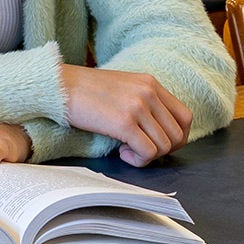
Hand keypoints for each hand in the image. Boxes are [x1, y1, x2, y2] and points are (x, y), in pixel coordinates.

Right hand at [58, 65, 192, 166]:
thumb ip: (143, 102)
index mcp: (150, 83)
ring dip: (148, 156)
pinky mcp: (123, 122)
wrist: (59, 86)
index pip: (185, 117)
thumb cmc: (85, 90)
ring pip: (164, 146)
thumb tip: (157, 130)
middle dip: (163, 150)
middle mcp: (148, 92)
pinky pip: (147, 152)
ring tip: (127, 150)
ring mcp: (137, 106)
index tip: (158, 143)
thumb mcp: (123, 87)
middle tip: (141, 150)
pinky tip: (122, 153)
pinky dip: (138, 160)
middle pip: (178, 135)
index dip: (177, 137)